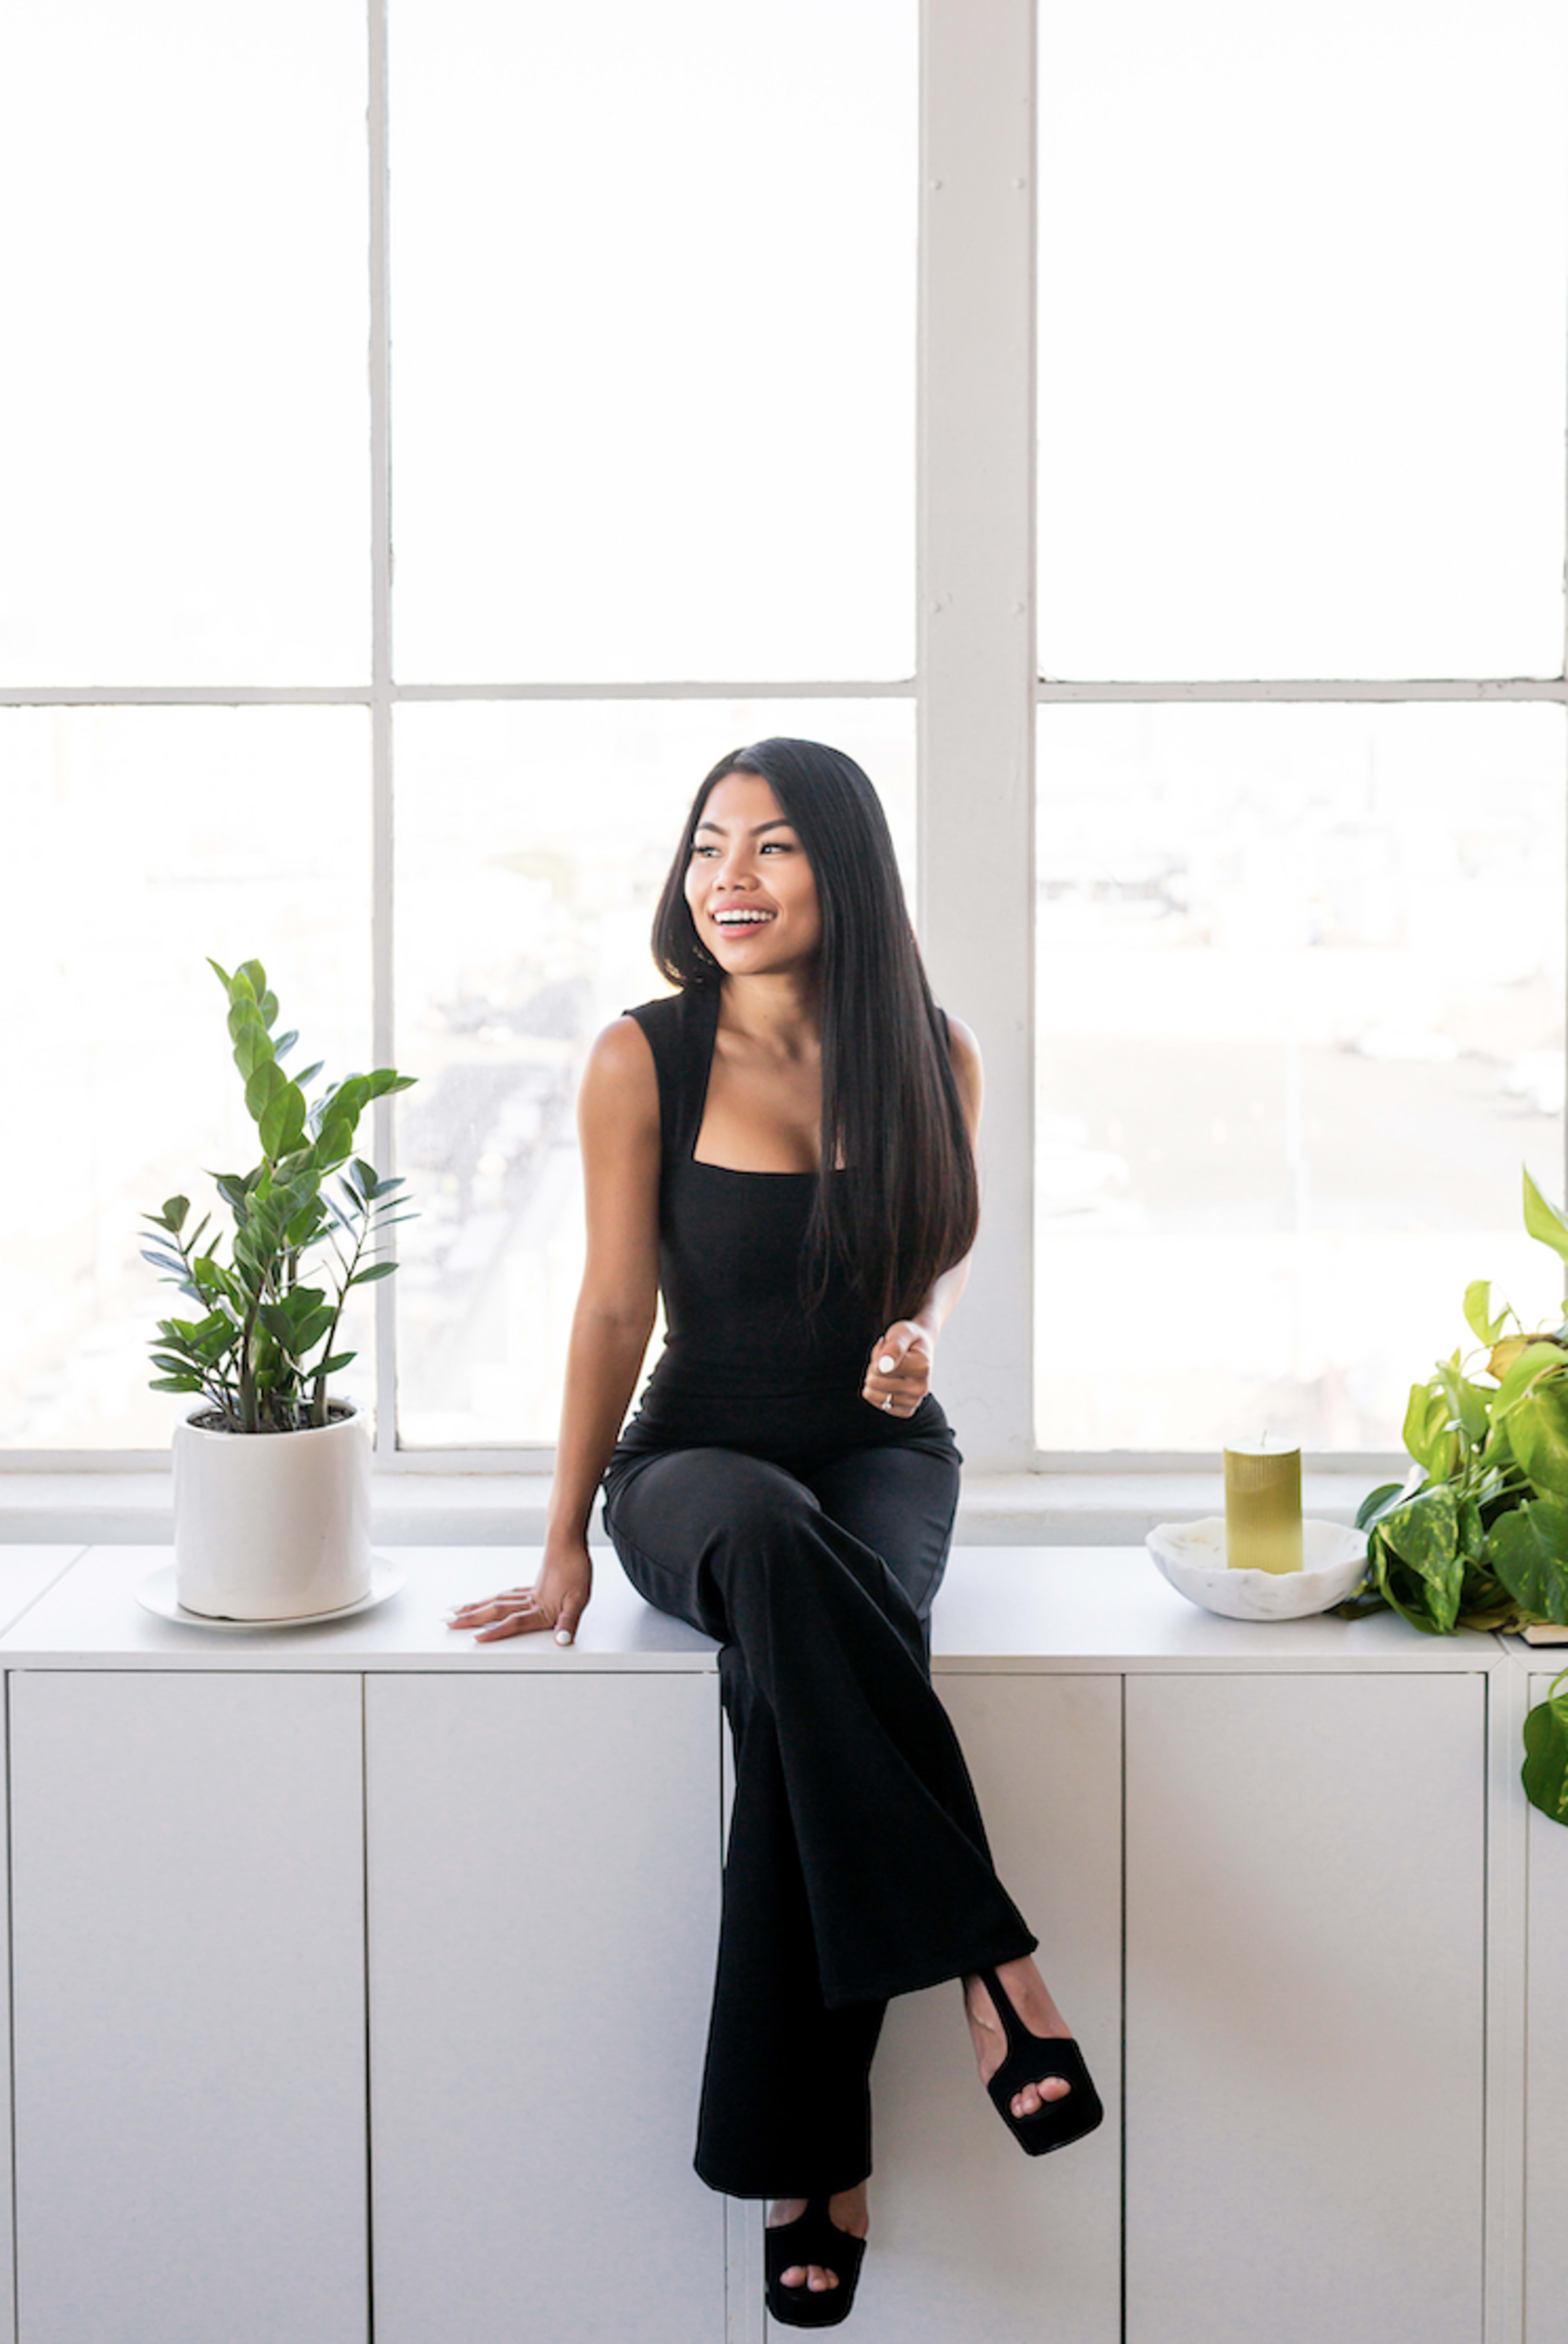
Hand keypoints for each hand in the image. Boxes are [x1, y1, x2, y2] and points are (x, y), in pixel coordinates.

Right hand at [446, 1539, 592, 1644]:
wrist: (570, 1541)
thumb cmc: (576, 1568)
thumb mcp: (579, 1600)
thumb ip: (569, 1622)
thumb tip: (562, 1639)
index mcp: (540, 1608)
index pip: (513, 1623)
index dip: (496, 1632)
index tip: (475, 1638)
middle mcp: (529, 1600)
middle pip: (495, 1610)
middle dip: (471, 1618)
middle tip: (449, 1622)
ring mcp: (528, 1592)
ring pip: (496, 1600)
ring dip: (476, 1607)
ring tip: (458, 1611)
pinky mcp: (531, 1586)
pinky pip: (506, 1594)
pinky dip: (493, 1598)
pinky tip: (489, 1601)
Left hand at [861, 1321, 932, 1417]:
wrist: (919, 1348)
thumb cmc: (908, 1339)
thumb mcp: (902, 1333)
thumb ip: (894, 1347)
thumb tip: (884, 1366)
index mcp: (922, 1368)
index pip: (880, 1369)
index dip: (877, 1356)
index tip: (888, 1348)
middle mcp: (921, 1388)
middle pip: (875, 1382)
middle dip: (873, 1368)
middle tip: (886, 1358)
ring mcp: (915, 1401)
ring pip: (874, 1395)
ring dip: (873, 1380)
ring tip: (886, 1369)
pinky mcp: (907, 1410)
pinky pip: (880, 1405)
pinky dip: (877, 1393)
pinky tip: (888, 1382)